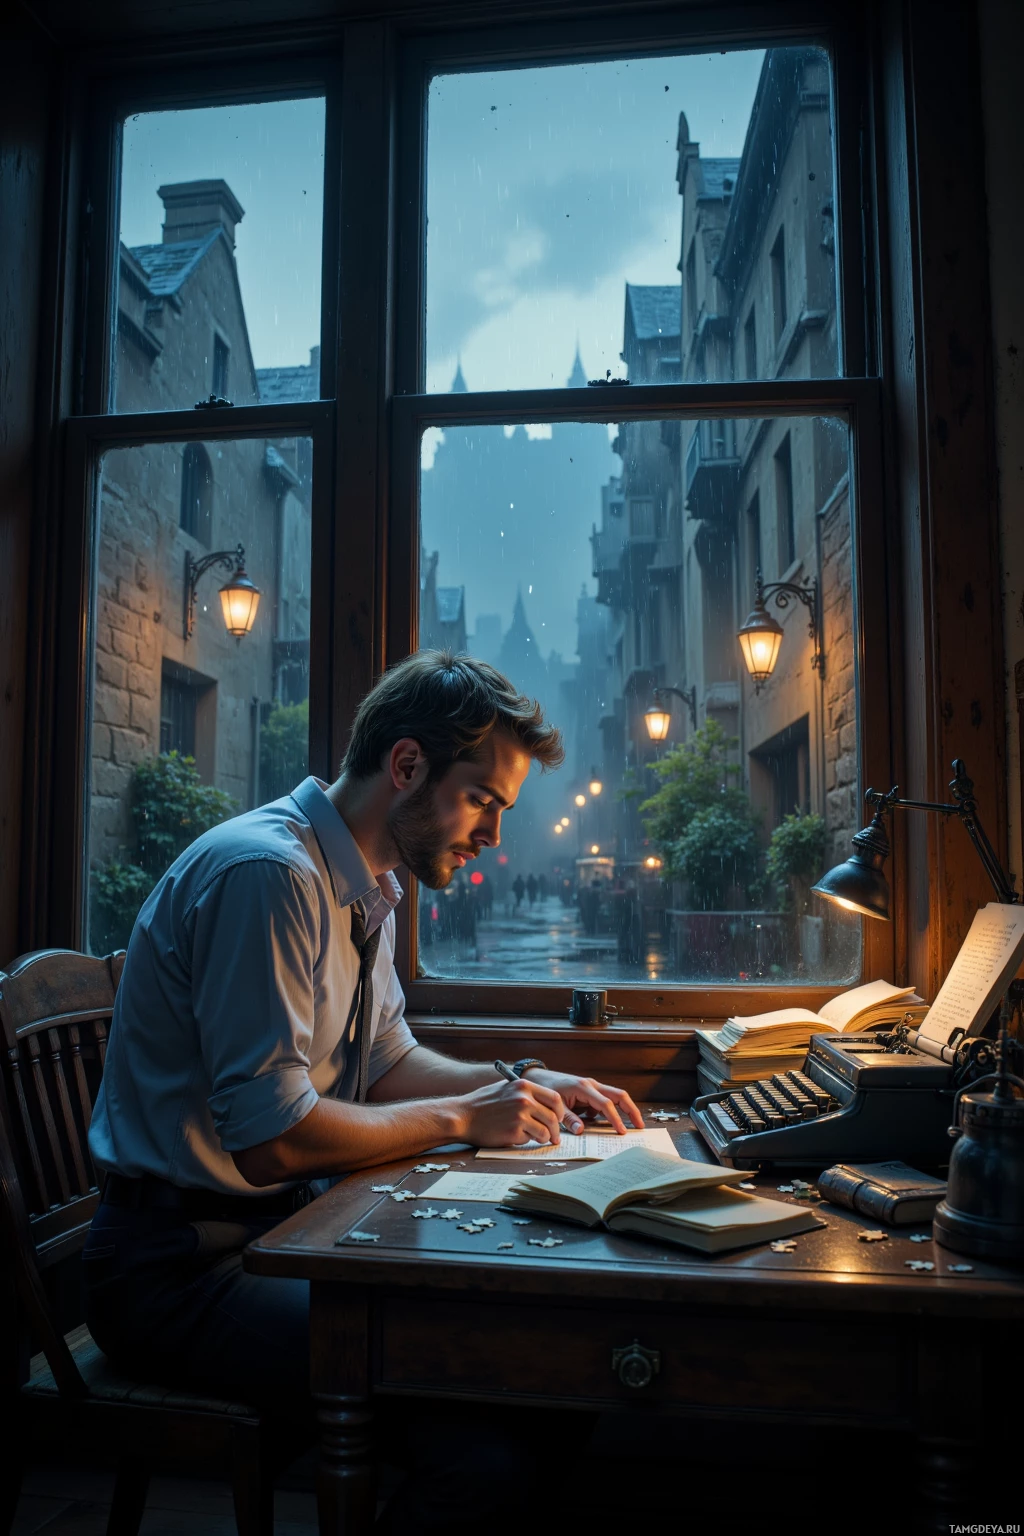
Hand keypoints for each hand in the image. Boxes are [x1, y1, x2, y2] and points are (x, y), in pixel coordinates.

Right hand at [455, 1076, 571, 1147]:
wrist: (463, 1116)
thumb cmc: (483, 1104)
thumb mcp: (505, 1088)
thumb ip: (525, 1093)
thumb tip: (545, 1104)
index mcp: (524, 1086)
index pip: (555, 1098)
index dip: (560, 1111)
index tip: (558, 1118)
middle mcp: (524, 1099)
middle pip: (554, 1117)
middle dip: (556, 1129)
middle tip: (554, 1137)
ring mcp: (520, 1115)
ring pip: (545, 1131)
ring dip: (544, 1138)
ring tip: (539, 1139)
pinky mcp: (514, 1131)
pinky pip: (530, 1139)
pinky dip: (527, 1140)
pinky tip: (518, 1137)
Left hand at [519, 1070, 643, 1135]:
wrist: (537, 1077)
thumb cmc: (546, 1089)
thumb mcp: (555, 1106)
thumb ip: (568, 1119)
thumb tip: (581, 1131)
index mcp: (583, 1087)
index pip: (605, 1104)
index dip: (615, 1118)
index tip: (622, 1131)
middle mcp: (591, 1085)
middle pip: (619, 1095)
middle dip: (631, 1110)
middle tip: (640, 1125)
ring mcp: (592, 1087)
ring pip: (615, 1097)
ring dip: (624, 1110)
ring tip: (631, 1126)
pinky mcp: (590, 1092)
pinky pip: (604, 1102)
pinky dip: (609, 1112)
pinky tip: (608, 1125)